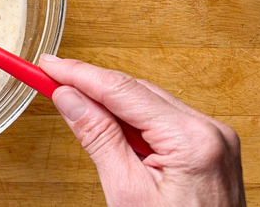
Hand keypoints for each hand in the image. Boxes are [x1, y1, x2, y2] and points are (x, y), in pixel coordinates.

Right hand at [40, 54, 244, 206]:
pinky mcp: (208, 148)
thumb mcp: (125, 192)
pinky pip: (161, 120)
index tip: (47, 66)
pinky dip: (131, 120)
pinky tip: (107, 126)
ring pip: (147, 103)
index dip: (78, 74)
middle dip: (91, 86)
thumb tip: (69, 98)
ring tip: (71, 103)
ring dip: (109, 104)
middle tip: (49, 80)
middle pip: (135, 91)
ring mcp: (212, 138)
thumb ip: (98, 138)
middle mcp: (209, 130)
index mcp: (191, 139)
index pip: (121, 90)